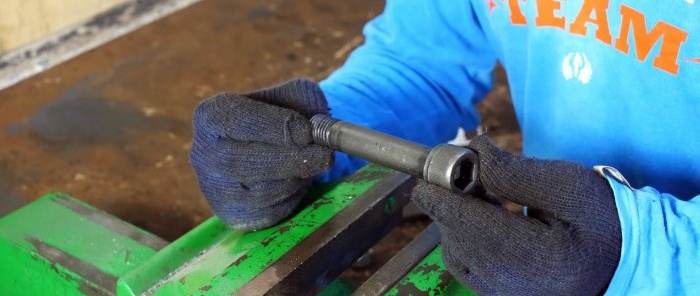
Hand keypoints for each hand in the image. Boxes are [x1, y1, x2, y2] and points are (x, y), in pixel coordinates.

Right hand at [190, 79, 332, 229]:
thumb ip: (304, 101)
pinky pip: (267, 213)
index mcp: (211, 116)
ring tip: (311, 163)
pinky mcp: (231, 214)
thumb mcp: (291, 96)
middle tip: (323, 155)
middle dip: (290, 159)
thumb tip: (314, 126)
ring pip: (258, 192)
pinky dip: (291, 198)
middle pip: (243, 161)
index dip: (275, 127)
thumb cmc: (280, 118)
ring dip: (294, 179)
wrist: (268, 149)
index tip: (307, 132)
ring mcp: (214, 188)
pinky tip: (297, 180)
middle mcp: (203, 154)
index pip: (238, 121)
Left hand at [412, 135, 620, 294]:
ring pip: (456, 256)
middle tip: (466, 177)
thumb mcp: (567, 184)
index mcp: (537, 258)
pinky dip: (464, 240)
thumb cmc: (602, 219)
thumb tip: (472, 151)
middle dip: (451, 205)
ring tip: (482, 197)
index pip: (470, 226)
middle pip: (458, 241)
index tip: (423, 179)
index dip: (441, 199)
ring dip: (456, 222)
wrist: (623, 260)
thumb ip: (514, 170)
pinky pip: (466, 268)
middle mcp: (516, 286)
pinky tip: (484, 219)